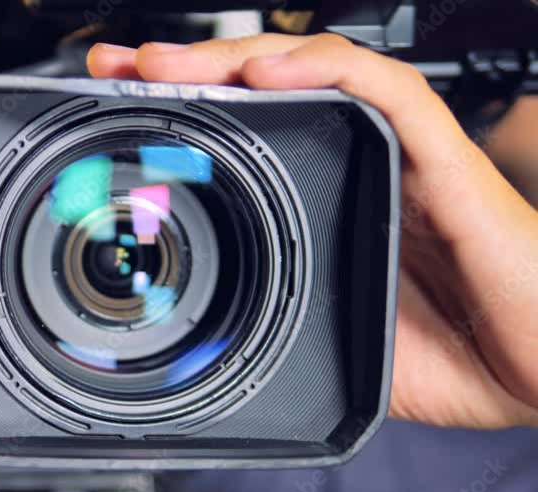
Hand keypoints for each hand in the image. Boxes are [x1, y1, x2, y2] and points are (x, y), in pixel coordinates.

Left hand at [88, 35, 537, 428]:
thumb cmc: (462, 350)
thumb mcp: (337, 343)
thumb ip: (282, 326)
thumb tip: (206, 340)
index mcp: (330, 198)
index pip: (248, 133)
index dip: (182, 114)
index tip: (116, 110)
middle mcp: (361, 160)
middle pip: (264, 89)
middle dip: (184, 71)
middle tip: (111, 67)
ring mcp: (400, 152)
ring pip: (311, 73)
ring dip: (232, 58)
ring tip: (162, 59)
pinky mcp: (443, 155)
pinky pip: (386, 92)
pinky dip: (325, 72)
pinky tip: (266, 69)